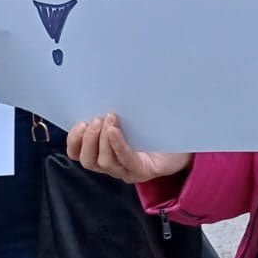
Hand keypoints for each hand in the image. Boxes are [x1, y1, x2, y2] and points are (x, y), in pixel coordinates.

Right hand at [67, 113, 192, 186]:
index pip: (79, 154)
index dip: (74, 140)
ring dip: (102, 140)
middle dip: (88, 140)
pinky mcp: (143, 171)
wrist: (183, 140)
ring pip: (105, 163)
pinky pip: (126, 160)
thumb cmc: (154, 126)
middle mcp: (114, 165)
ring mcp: (128, 171)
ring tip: (108, 119)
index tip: (79, 122)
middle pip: (88, 161)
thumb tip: (99, 86)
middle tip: (95, 120)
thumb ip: (113, 110)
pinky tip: (114, 131)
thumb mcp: (129, 117)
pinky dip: (118, 144)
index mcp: (105, 153)